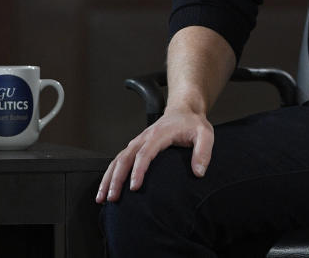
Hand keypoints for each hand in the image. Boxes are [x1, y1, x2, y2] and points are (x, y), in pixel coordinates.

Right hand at [96, 106, 214, 203]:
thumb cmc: (193, 123)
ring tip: (102, 198)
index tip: (134, 187)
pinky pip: (119, 161)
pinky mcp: (135, 147)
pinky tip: (106, 189)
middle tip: (113, 198)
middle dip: (116, 179)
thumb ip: (203, 152)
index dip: (138, 171)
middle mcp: (144, 138)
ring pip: (117, 160)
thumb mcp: (205, 134)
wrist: (183, 110)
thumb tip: (198, 172)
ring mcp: (138, 142)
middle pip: (125, 158)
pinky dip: (110, 175)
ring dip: (108, 178)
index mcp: (159, 134)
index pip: (145, 153)